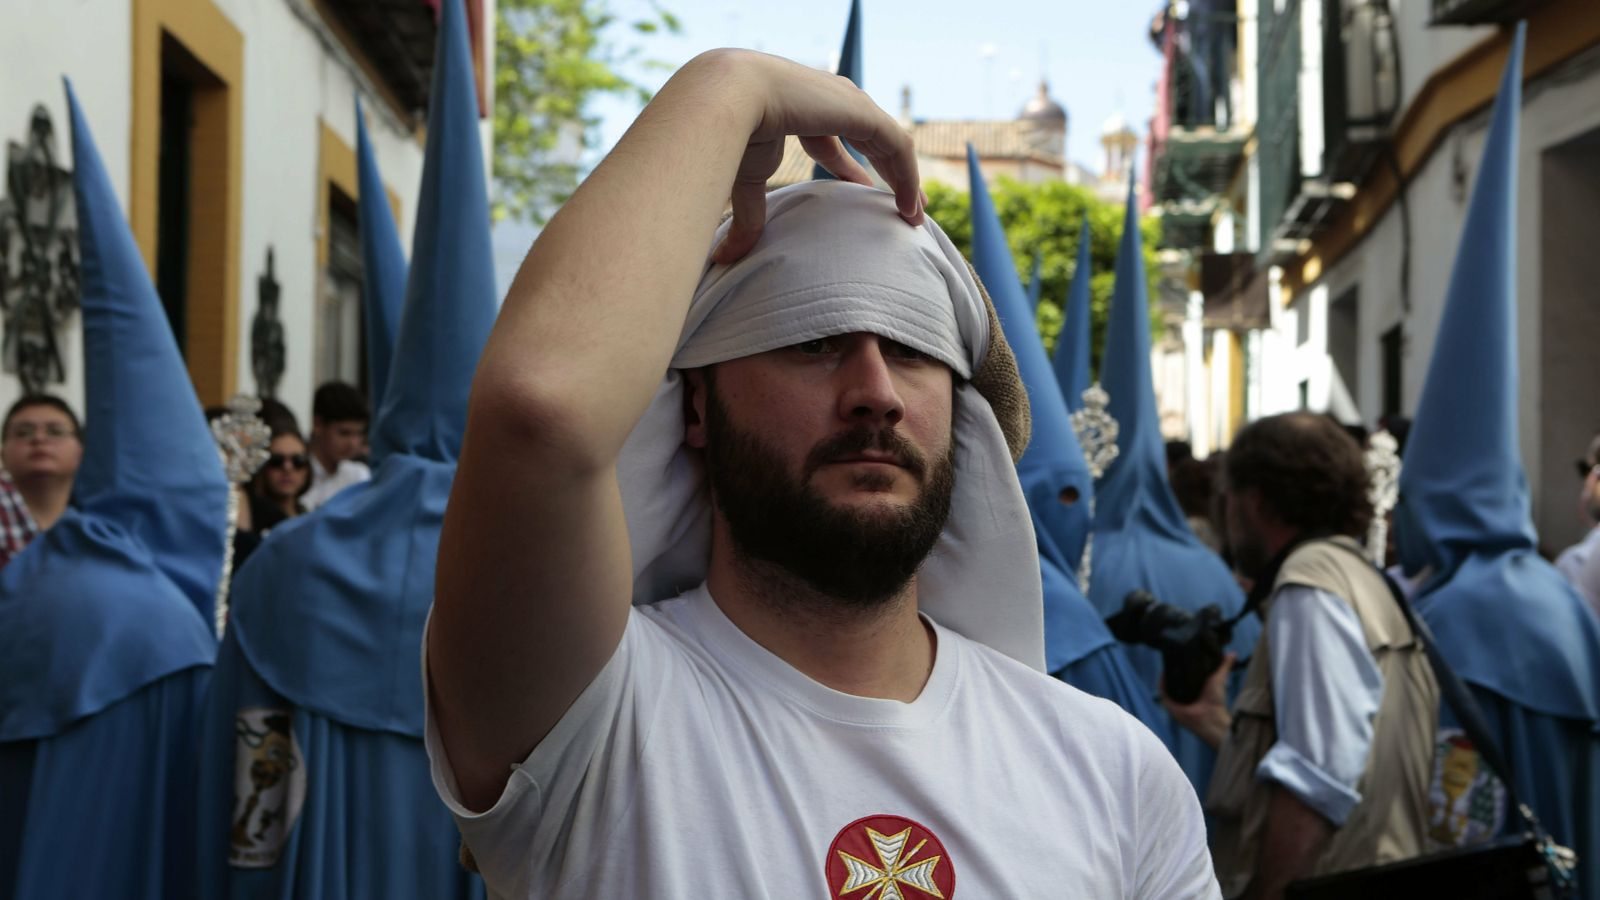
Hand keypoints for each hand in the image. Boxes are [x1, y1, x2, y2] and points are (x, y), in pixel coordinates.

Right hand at [692, 50, 925, 263]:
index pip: (836, 138)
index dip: (851, 168)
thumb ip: (748, 217)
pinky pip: (898, 147)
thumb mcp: (746, 181)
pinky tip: (910, 206)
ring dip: (906, 178)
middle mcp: (831, 99)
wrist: (731, 97)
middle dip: (890, 171)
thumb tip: (724, 258)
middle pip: (872, 137)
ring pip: (891, 143)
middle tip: (904, 204)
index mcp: (803, 108)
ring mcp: (850, 101)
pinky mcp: (864, 111)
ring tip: (915, 213)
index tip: (864, 191)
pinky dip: (908, 177)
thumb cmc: (730, 133)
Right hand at [1161, 651, 1235, 749]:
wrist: (1212, 717)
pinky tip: (1163, 674)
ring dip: (1165, 676)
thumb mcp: (1219, 679)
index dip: (1181, 667)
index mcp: (1194, 690)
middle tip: (1171, 658)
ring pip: (1166, 687)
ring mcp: (1176, 701)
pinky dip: (1162, 684)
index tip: (1180, 655)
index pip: (1184, 677)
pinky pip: (1163, 693)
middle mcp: (1183, 696)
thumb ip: (1224, 666)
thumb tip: (1233, 653)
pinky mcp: (1170, 705)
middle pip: (1173, 681)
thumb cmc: (1216, 701)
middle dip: (1172, 670)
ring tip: (1166, 664)